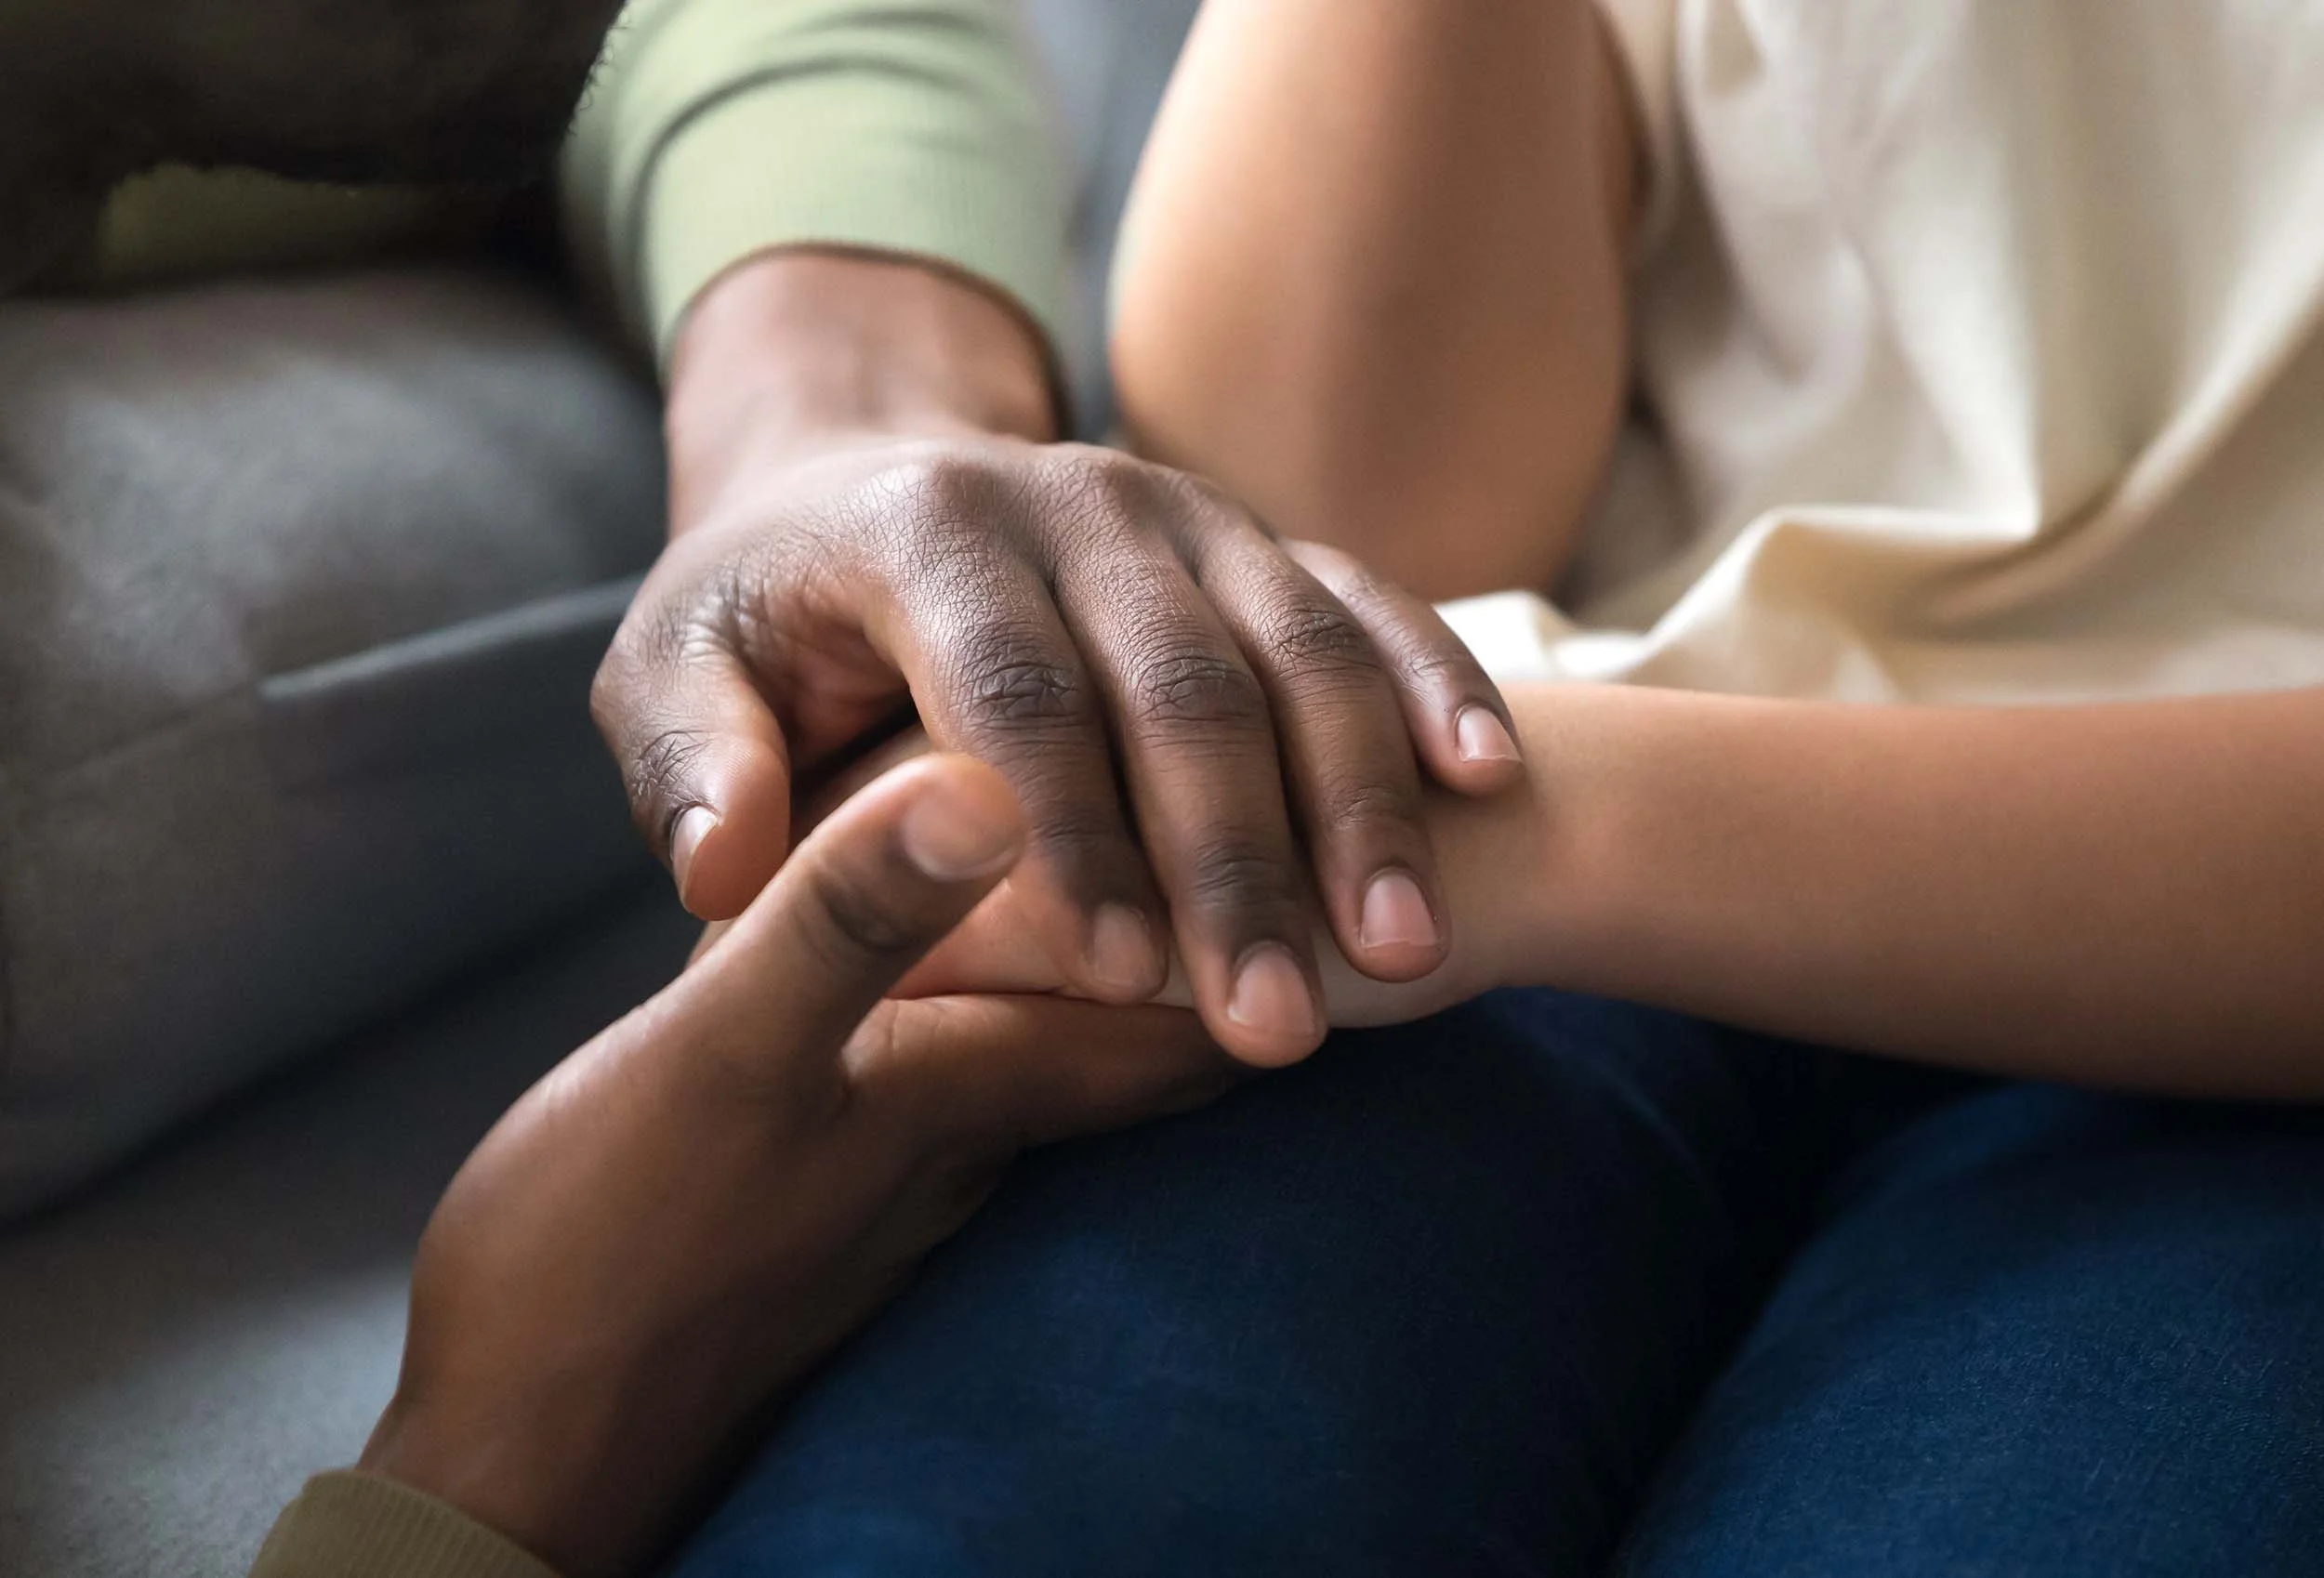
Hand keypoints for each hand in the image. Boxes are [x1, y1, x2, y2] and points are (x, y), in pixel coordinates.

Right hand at [358, 753, 1237, 1577]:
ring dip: (1103, 963)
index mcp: (970, 1091)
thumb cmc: (609, 1254)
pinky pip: (960, 1071)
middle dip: (1208, 938)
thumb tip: (987, 783)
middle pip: (1146, 1035)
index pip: (1183, 1017)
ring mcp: (901, 1176)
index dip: (1265, 927)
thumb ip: (847, 925)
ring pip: (1058, 1051)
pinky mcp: (829, 1190)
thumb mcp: (723, 1060)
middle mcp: (969, 1139)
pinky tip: (960, 961)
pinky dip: (994, 1001)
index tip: (1331, 842)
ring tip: (1135, 854)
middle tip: (1267, 830)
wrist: (520, 1447)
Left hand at [592, 253, 1526, 1068]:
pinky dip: (1431, 685)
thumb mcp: (677, 673)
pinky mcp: (1258, 534)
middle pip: (1181, 681)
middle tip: (1277, 1019)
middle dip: (1237, 859)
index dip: (1075, 835)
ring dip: (1358, 803)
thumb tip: (727, 878)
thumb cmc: (766, 615)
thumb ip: (699, 769)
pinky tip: (1489, 783)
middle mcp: (1075, 497)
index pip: (1015, 689)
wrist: (860, 466)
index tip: (1125, 976)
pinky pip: (1364, 602)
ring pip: (1297, 649)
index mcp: (927, 527)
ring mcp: (1186, 509)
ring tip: (1407, 952)